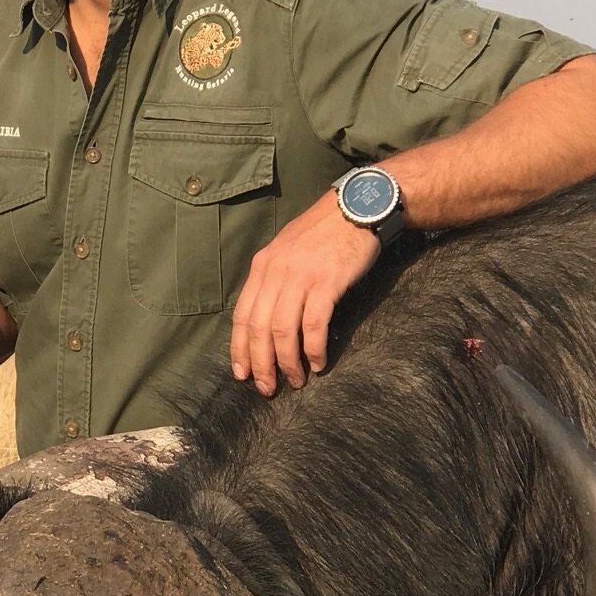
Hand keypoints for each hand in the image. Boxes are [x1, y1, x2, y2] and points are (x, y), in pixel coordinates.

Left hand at [230, 192, 379, 394]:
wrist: (356, 207)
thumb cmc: (324, 232)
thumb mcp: (287, 250)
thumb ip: (274, 278)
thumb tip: (266, 316)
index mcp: (262, 267)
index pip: (242, 315)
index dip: (240, 348)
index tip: (242, 373)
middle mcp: (275, 272)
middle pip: (258, 328)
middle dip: (261, 363)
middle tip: (267, 388)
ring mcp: (300, 277)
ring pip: (283, 330)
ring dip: (287, 362)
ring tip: (296, 381)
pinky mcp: (326, 282)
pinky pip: (313, 324)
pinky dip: (313, 348)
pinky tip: (318, 362)